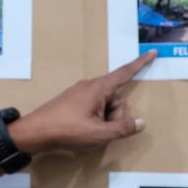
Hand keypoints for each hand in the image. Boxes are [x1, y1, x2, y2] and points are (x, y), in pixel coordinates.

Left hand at [13, 51, 155, 152]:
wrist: (35, 132)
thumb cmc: (67, 130)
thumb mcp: (99, 133)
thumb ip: (123, 128)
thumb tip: (140, 122)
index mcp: (98, 88)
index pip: (125, 73)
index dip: (141, 64)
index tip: (152, 53)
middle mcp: (90, 86)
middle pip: (117, 99)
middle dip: (116, 116)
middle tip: (102, 131)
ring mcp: (80, 94)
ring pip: (105, 106)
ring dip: (105, 121)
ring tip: (90, 132)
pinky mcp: (73, 102)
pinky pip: (94, 109)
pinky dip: (95, 121)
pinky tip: (84, 131)